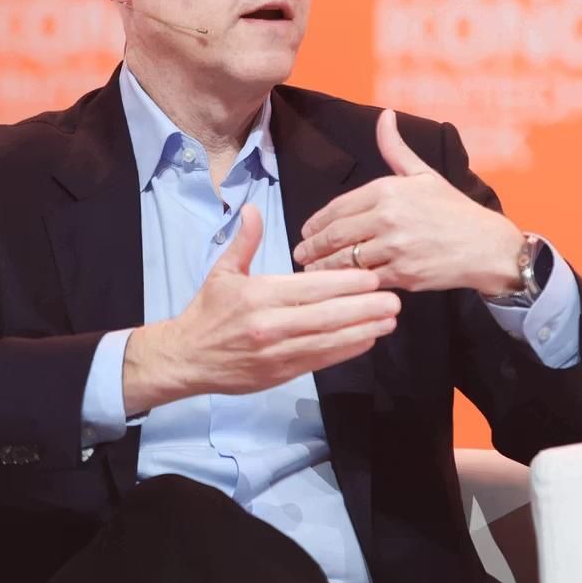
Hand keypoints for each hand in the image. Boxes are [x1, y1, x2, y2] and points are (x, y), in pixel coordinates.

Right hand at [121, 203, 399, 414]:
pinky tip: (367, 340)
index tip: (372, 277)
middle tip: (395, 299)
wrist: (186, 358)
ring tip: (390, 320)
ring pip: (328, 341)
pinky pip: (320, 361)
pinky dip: (345, 351)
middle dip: (364, 308)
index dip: (346, 284)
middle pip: (327, 316)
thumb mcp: (222, 273)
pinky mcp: (280, 373)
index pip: (311, 288)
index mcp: (259, 295)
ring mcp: (277, 352)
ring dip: (363, 331)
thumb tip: (252, 210)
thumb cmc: (207, 313)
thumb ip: (244, 242)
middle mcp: (270, 325)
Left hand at [292, 109, 523, 295]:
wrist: (487, 246)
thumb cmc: (453, 210)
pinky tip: (338, 286)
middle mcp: (388, 216)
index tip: (305, 232)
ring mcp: (394, 247)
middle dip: (311, 248)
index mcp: (387, 190)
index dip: (315, 224)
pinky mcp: (403, 274)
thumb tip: (384, 116)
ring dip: (323, 268)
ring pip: (345, 260)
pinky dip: (348, 284)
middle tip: (300, 254)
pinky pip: (365, 279)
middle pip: (334, 235)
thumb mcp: (423, 175)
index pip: (337, 208)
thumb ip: (395, 149)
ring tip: (312, 272)